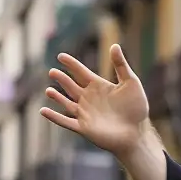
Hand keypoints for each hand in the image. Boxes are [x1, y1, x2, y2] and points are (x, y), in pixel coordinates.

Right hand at [40, 45, 151, 159]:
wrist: (138, 133)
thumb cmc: (137, 109)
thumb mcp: (131, 83)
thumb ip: (121, 65)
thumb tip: (114, 46)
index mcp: (98, 86)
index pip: (81, 72)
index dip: (71, 64)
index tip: (61, 56)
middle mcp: (89, 99)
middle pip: (71, 86)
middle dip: (61, 79)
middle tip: (52, 71)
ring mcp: (85, 113)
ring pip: (66, 103)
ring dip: (57, 97)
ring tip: (49, 90)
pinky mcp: (83, 127)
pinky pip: (65, 121)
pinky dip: (54, 117)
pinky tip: (43, 111)